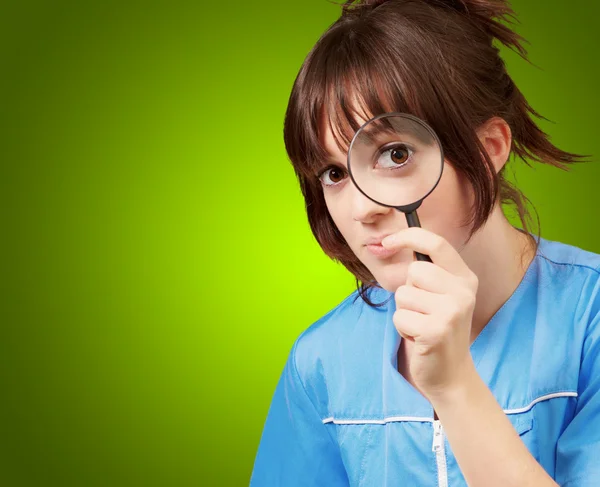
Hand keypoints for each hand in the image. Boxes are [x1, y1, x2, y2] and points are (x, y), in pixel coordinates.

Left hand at [381, 227, 478, 400]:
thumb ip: (425, 272)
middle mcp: (463, 292)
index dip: (409, 236)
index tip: (389, 241)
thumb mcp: (439, 295)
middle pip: (413, 272)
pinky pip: (399, 316)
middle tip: (422, 311)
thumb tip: (387, 242)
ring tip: (421, 325)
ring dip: (404, 312)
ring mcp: (452, 311)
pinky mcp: (436, 330)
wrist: (451, 374)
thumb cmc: (436, 329)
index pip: (437, 243)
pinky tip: (419, 338)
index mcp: (465, 278)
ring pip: (403, 295)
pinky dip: (402, 329)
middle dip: (407, 292)